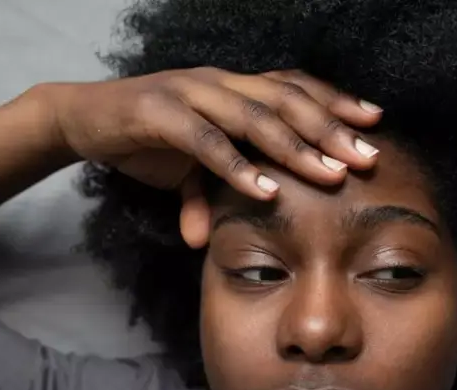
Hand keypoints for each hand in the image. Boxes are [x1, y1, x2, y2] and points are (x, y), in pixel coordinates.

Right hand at [47, 68, 381, 246]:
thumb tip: (211, 240)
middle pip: (286, 100)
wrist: (82, 118)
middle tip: (367, 158)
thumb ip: (209, 195)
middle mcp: (219, 82)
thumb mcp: (187, 170)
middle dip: (330, 129)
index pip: (294, 87)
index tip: (374, 124)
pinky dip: (237, 166)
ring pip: (253, 116)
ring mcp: (189, 92)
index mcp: (233, 87)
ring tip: (330, 175)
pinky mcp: (158, 112)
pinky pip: (205, 141)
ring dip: (296, 148)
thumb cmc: (145, 140)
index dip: (335, 101)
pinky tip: (265, 190)